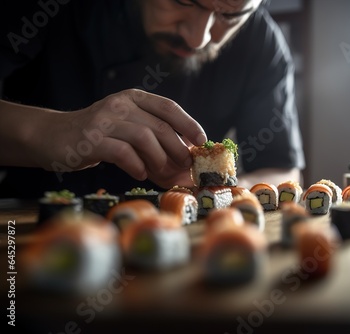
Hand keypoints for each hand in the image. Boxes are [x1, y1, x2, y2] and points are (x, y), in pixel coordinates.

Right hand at [32, 89, 205, 187]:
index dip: (189, 124)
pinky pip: (123, 153)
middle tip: (184, 166)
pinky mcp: (91, 139)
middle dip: (178, 149)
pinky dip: (136, 165)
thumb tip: (186, 154)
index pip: (169, 107)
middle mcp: (120, 104)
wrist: (53, 136)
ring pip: (144, 138)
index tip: (202, 141)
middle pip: (161, 126)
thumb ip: (152, 133)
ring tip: (162, 172)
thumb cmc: (98, 135)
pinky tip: (140, 173)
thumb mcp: (126, 125)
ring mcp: (105, 120)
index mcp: (133, 98)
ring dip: (159, 160)